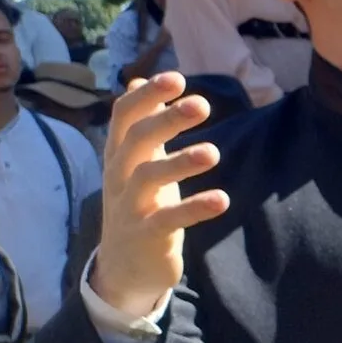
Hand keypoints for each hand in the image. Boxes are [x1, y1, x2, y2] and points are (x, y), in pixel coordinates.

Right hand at [90, 72, 224, 319]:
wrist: (124, 265)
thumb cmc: (138, 202)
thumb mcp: (136, 161)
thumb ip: (140, 124)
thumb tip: (135, 81)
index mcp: (119, 154)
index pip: (124, 116)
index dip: (148, 95)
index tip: (176, 78)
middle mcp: (120, 176)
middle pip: (136, 140)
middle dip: (166, 120)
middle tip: (202, 104)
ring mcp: (131, 206)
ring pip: (148, 178)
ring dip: (181, 162)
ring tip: (213, 153)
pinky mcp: (148, 235)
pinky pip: (168, 220)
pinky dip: (194, 208)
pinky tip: (222, 199)